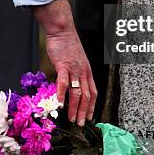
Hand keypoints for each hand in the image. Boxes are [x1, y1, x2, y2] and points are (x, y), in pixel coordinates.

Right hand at [32, 0, 96, 125]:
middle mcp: (83, 71)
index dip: (92, 106)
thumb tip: (69, 86)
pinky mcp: (64, 65)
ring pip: (77, 92)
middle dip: (84, 111)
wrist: (63, 30)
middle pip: (87, 95)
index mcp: (87, 71)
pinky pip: (64, 82)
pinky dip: (62, 95)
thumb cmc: (67, 45)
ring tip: (71, 119)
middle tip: (80, 124)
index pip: (93, 92)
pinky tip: (59, 104)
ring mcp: (74, 69)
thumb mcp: (75, 61)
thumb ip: (74, 73)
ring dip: (74, 107)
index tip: (89, 117)